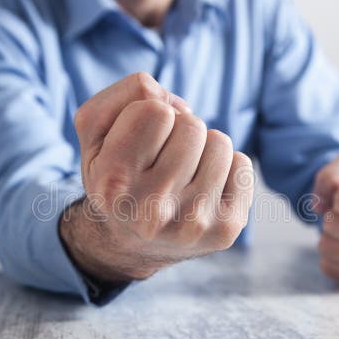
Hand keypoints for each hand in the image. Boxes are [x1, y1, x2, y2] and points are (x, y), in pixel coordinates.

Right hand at [61, 72, 254, 281]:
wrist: (131, 243)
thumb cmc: (116, 175)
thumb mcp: (96, 132)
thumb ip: (125, 95)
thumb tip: (178, 106)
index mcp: (113, 184)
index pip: (154, 110)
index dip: (150, 115)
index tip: (141, 142)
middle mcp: (150, 211)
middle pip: (191, 124)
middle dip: (179, 131)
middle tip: (163, 160)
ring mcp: (192, 224)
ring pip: (220, 142)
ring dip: (204, 150)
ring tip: (183, 175)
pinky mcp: (225, 230)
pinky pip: (242, 165)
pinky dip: (225, 170)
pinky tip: (202, 191)